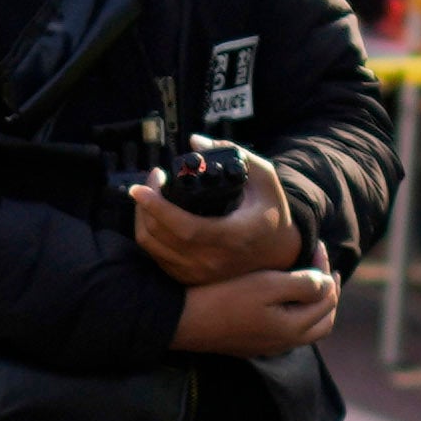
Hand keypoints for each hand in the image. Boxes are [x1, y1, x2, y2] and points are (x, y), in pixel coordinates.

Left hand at [127, 170, 302, 284]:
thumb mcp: (264, 178)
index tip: (140, 187)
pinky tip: (155, 216)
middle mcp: (213, 261)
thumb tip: (195, 141)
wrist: (280, 252)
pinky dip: (149, 234)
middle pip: (159, 235)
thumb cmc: (271, 212)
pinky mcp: (191, 279)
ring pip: (152, 247)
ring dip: (142, 217)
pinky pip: (157, 257)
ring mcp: (200, 274)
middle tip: (152, 179)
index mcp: (231, 237)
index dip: (156, 207)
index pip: (183, 227)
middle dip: (145, 203)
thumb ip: (233, 153)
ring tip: (150, 195)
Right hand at [172, 264, 340, 358]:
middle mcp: (286, 343)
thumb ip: (304, 284)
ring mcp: (269, 347)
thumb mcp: (267, 285)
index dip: (326, 268)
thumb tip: (327, 283)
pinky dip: (297, 314)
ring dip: (314, 305)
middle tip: (323, 266)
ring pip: (307, 329)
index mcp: (294, 328)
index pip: (327, 297)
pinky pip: (288, 332)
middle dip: (328, 291)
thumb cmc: (224, 298)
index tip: (316, 245)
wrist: (183, 321)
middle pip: (323, 320)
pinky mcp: (252, 345)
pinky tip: (284, 299)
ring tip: (309, 281)